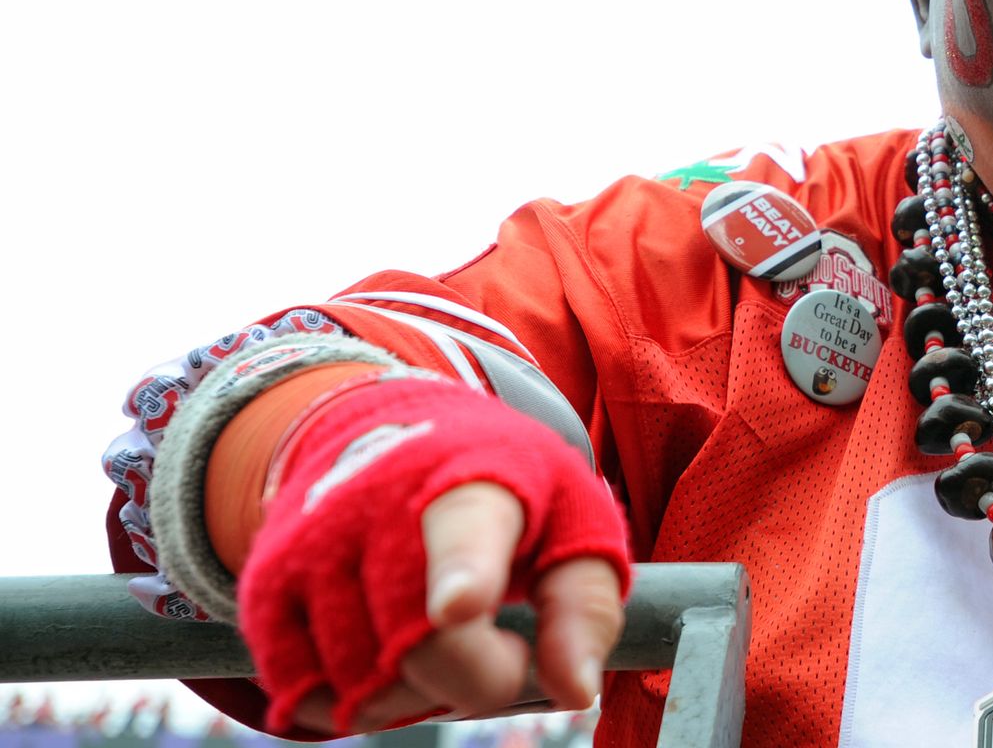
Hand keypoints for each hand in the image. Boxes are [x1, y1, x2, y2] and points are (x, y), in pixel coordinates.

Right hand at [291, 481, 625, 732]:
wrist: (390, 431)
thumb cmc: (507, 494)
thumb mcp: (572, 523)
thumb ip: (584, 608)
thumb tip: (576, 692)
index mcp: (473, 475)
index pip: (466, 529)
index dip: (464, 573)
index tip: (462, 606)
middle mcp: (375, 503)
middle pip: (419, 647)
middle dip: (472, 681)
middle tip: (501, 650)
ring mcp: (310, 545)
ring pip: (359, 686)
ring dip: (414, 698)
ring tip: (442, 641)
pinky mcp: (265, 589)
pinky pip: (303, 696)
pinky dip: (352, 704)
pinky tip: (385, 658)